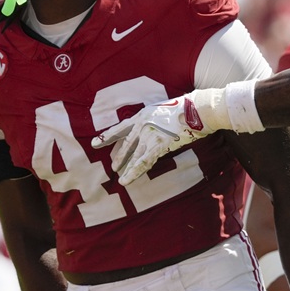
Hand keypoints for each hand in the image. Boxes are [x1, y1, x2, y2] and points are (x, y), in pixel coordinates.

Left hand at [92, 94, 215, 184]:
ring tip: (120, 180)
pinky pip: (144, 162)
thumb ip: (151, 121)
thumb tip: (147, 132)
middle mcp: (142, 125)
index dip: (107, 137)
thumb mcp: (160, 111)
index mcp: (141, 116)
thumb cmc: (182, 110)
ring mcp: (149, 135)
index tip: (94, 143)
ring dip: (127, 169)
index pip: (120, 128)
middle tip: (113, 167)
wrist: (195, 110)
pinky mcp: (158, 145)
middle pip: (126, 145)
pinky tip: (127, 180)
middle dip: (119, 157)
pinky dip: (135, 172)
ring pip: (134, 157)